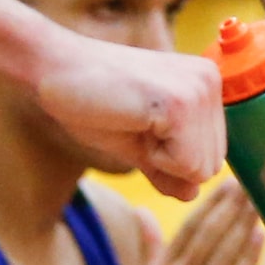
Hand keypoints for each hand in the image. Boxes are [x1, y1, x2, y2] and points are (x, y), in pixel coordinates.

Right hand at [33, 33, 222, 198]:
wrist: (54, 69)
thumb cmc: (91, 101)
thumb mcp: (137, 142)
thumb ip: (168, 168)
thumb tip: (193, 195)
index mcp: (205, 85)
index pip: (211, 158)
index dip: (169, 160)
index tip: (138, 125)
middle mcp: (210, 81)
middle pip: (210, 167)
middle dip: (167, 162)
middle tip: (133, 123)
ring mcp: (199, 90)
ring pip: (200, 170)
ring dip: (159, 159)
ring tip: (132, 120)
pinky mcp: (181, 103)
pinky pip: (184, 164)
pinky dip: (153, 158)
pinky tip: (132, 121)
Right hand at [123, 181, 263, 264]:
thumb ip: (149, 246)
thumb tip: (140, 209)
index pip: (190, 227)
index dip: (212, 202)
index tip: (230, 181)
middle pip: (210, 235)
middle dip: (232, 206)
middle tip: (253, 182)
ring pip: (225, 255)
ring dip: (244, 225)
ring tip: (261, 202)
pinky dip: (248, 257)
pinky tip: (260, 237)